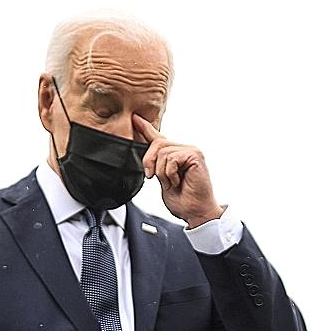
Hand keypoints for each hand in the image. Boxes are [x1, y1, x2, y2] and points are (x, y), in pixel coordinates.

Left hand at [133, 113, 223, 227]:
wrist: (195, 212)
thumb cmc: (183, 201)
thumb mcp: (162, 180)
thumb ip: (156, 165)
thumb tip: (147, 157)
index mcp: (174, 155)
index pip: (158, 137)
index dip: (145, 128)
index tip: (135, 118)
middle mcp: (183, 150)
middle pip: (157, 143)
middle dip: (149, 161)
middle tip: (152, 177)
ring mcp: (190, 151)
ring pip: (162, 152)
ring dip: (162, 173)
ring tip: (172, 183)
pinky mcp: (195, 155)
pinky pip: (171, 158)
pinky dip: (170, 173)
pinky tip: (178, 181)